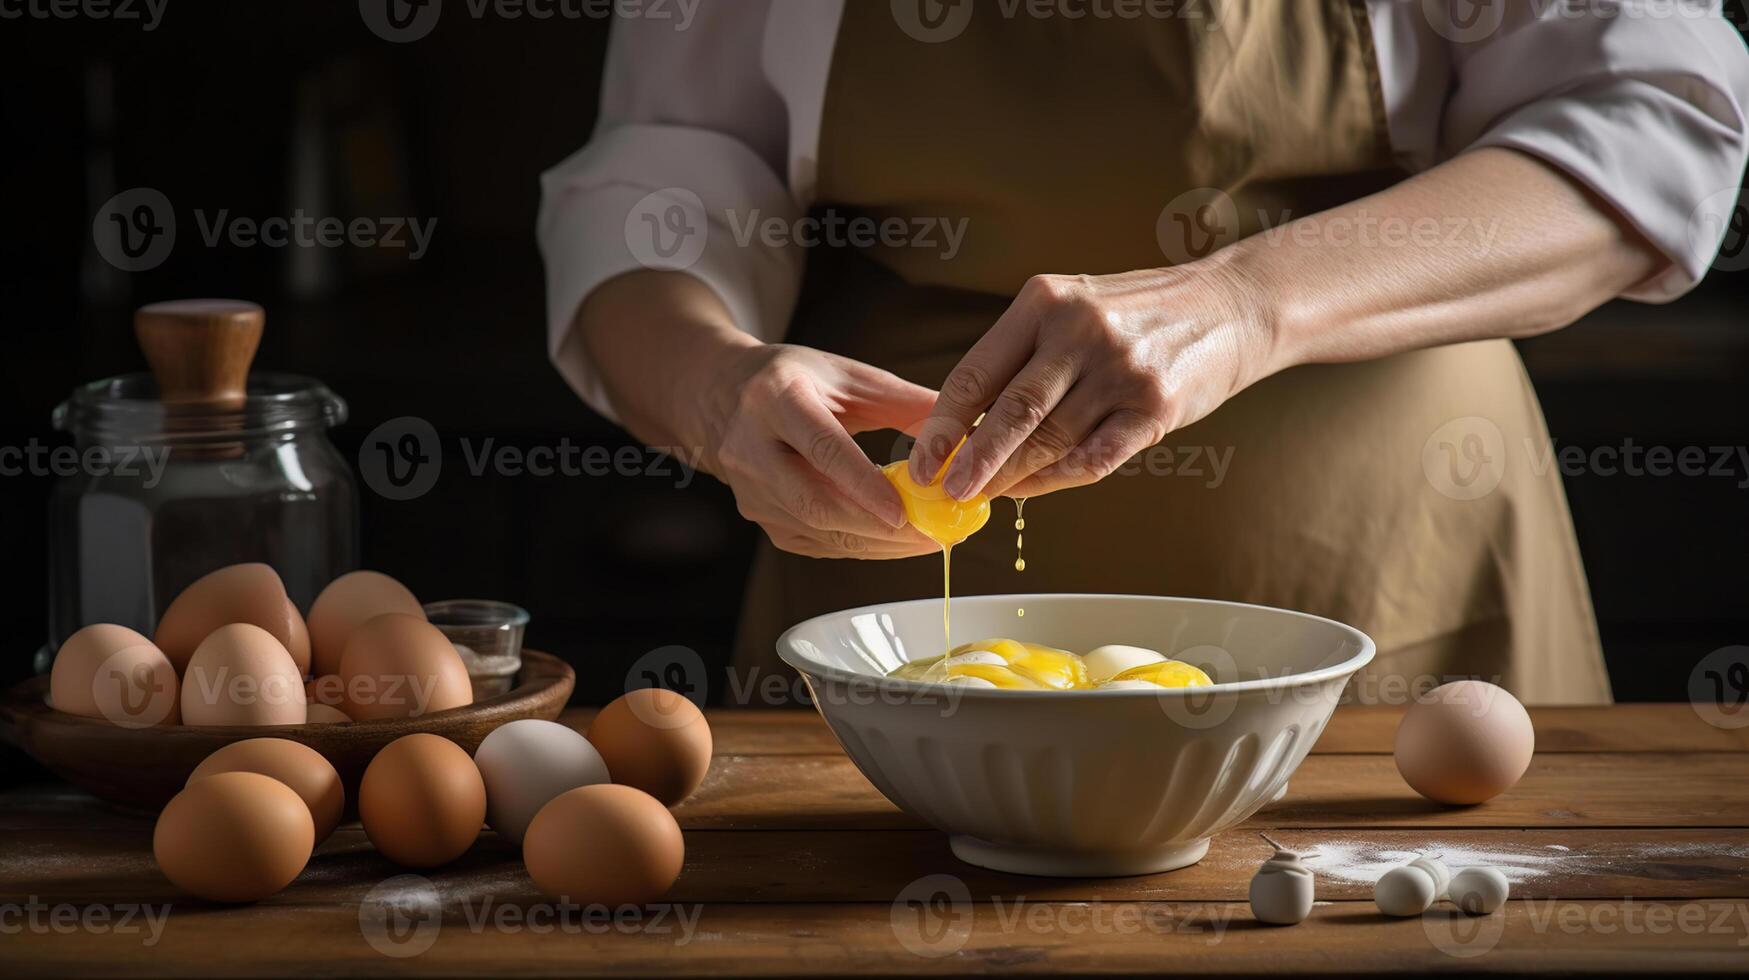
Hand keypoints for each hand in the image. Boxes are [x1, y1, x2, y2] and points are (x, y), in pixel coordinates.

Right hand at [703, 344, 941, 558]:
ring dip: (876, 543)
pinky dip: (860, 546)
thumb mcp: (845, 374)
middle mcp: (752, 448)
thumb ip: (904, 401)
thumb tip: (968, 429)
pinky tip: (894, 541)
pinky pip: (815, 543)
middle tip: (933, 534)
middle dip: (878, 527)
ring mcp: (750, 491)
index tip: (907, 510)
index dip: (864, 484)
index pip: (821, 448)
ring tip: (928, 539)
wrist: (721, 397)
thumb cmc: (794, 380)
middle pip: (815, 502)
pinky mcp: (760, 519)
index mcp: (774, 399)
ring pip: (817, 531)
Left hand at [906, 264, 1273, 499]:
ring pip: (1050, 442)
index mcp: (1045, 301)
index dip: (944, 423)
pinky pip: (1094, 458)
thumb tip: (960, 426)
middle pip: (1011, 412)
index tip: (922, 459)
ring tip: (985, 495)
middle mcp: (1081, 330)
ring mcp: (1121, 370)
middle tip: (947, 492)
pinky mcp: (1156, 408)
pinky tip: (1034, 489)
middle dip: (973, 460)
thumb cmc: (1133, 316)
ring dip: (1012, 477)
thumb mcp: (1070, 309)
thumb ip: (1019, 357)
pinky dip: (1058, 480)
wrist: (1229, 308)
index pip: (977, 372)